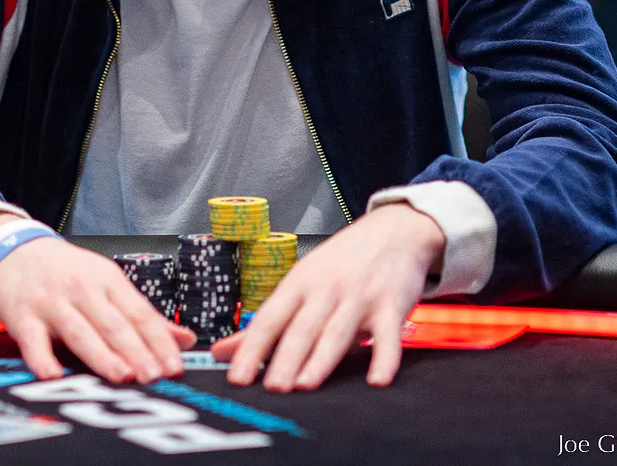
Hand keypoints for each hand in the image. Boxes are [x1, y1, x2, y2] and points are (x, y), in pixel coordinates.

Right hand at [0, 219, 193, 383]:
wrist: (14, 249)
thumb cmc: (66, 272)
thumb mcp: (107, 283)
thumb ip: (143, 315)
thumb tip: (185, 340)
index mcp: (108, 281)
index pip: (140, 313)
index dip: (159, 341)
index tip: (174, 365)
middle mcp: (83, 290)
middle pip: (114, 324)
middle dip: (136, 351)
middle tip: (154, 375)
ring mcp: (52, 303)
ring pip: (81, 332)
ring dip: (102, 355)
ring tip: (122, 376)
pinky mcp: (23, 317)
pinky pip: (33, 341)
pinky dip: (43, 359)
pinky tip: (54, 375)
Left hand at [212, 203, 444, 391]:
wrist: (394, 229)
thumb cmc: (343, 261)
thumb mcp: (302, 281)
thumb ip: (267, 322)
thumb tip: (222, 352)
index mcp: (300, 283)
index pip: (270, 318)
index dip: (252, 348)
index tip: (237, 376)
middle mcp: (327, 289)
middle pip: (302, 328)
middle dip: (286, 358)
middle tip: (272, 387)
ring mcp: (359, 297)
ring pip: (338, 332)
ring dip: (321, 360)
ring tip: (306, 384)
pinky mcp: (391, 306)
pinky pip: (388, 336)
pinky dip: (384, 358)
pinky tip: (376, 380)